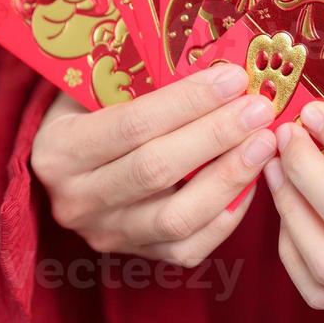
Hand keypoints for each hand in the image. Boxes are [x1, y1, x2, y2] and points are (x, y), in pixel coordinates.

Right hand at [30, 64, 275, 266]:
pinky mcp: (135, 256)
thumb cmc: (87, 113)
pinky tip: (250, 183)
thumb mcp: (97, 88)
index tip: (234, 79)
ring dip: (230, 177)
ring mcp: (105, 234)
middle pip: (157, 170)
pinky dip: (226, 216)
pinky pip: (189, 247)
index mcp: (58, 149)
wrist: (63, 168)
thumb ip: (143, 81)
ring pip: (177, 217)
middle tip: (259, 109)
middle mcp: (77, 199)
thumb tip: (219, 66)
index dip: (188, 102)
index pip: (133, 124)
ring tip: (265, 144)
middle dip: (216, 136)